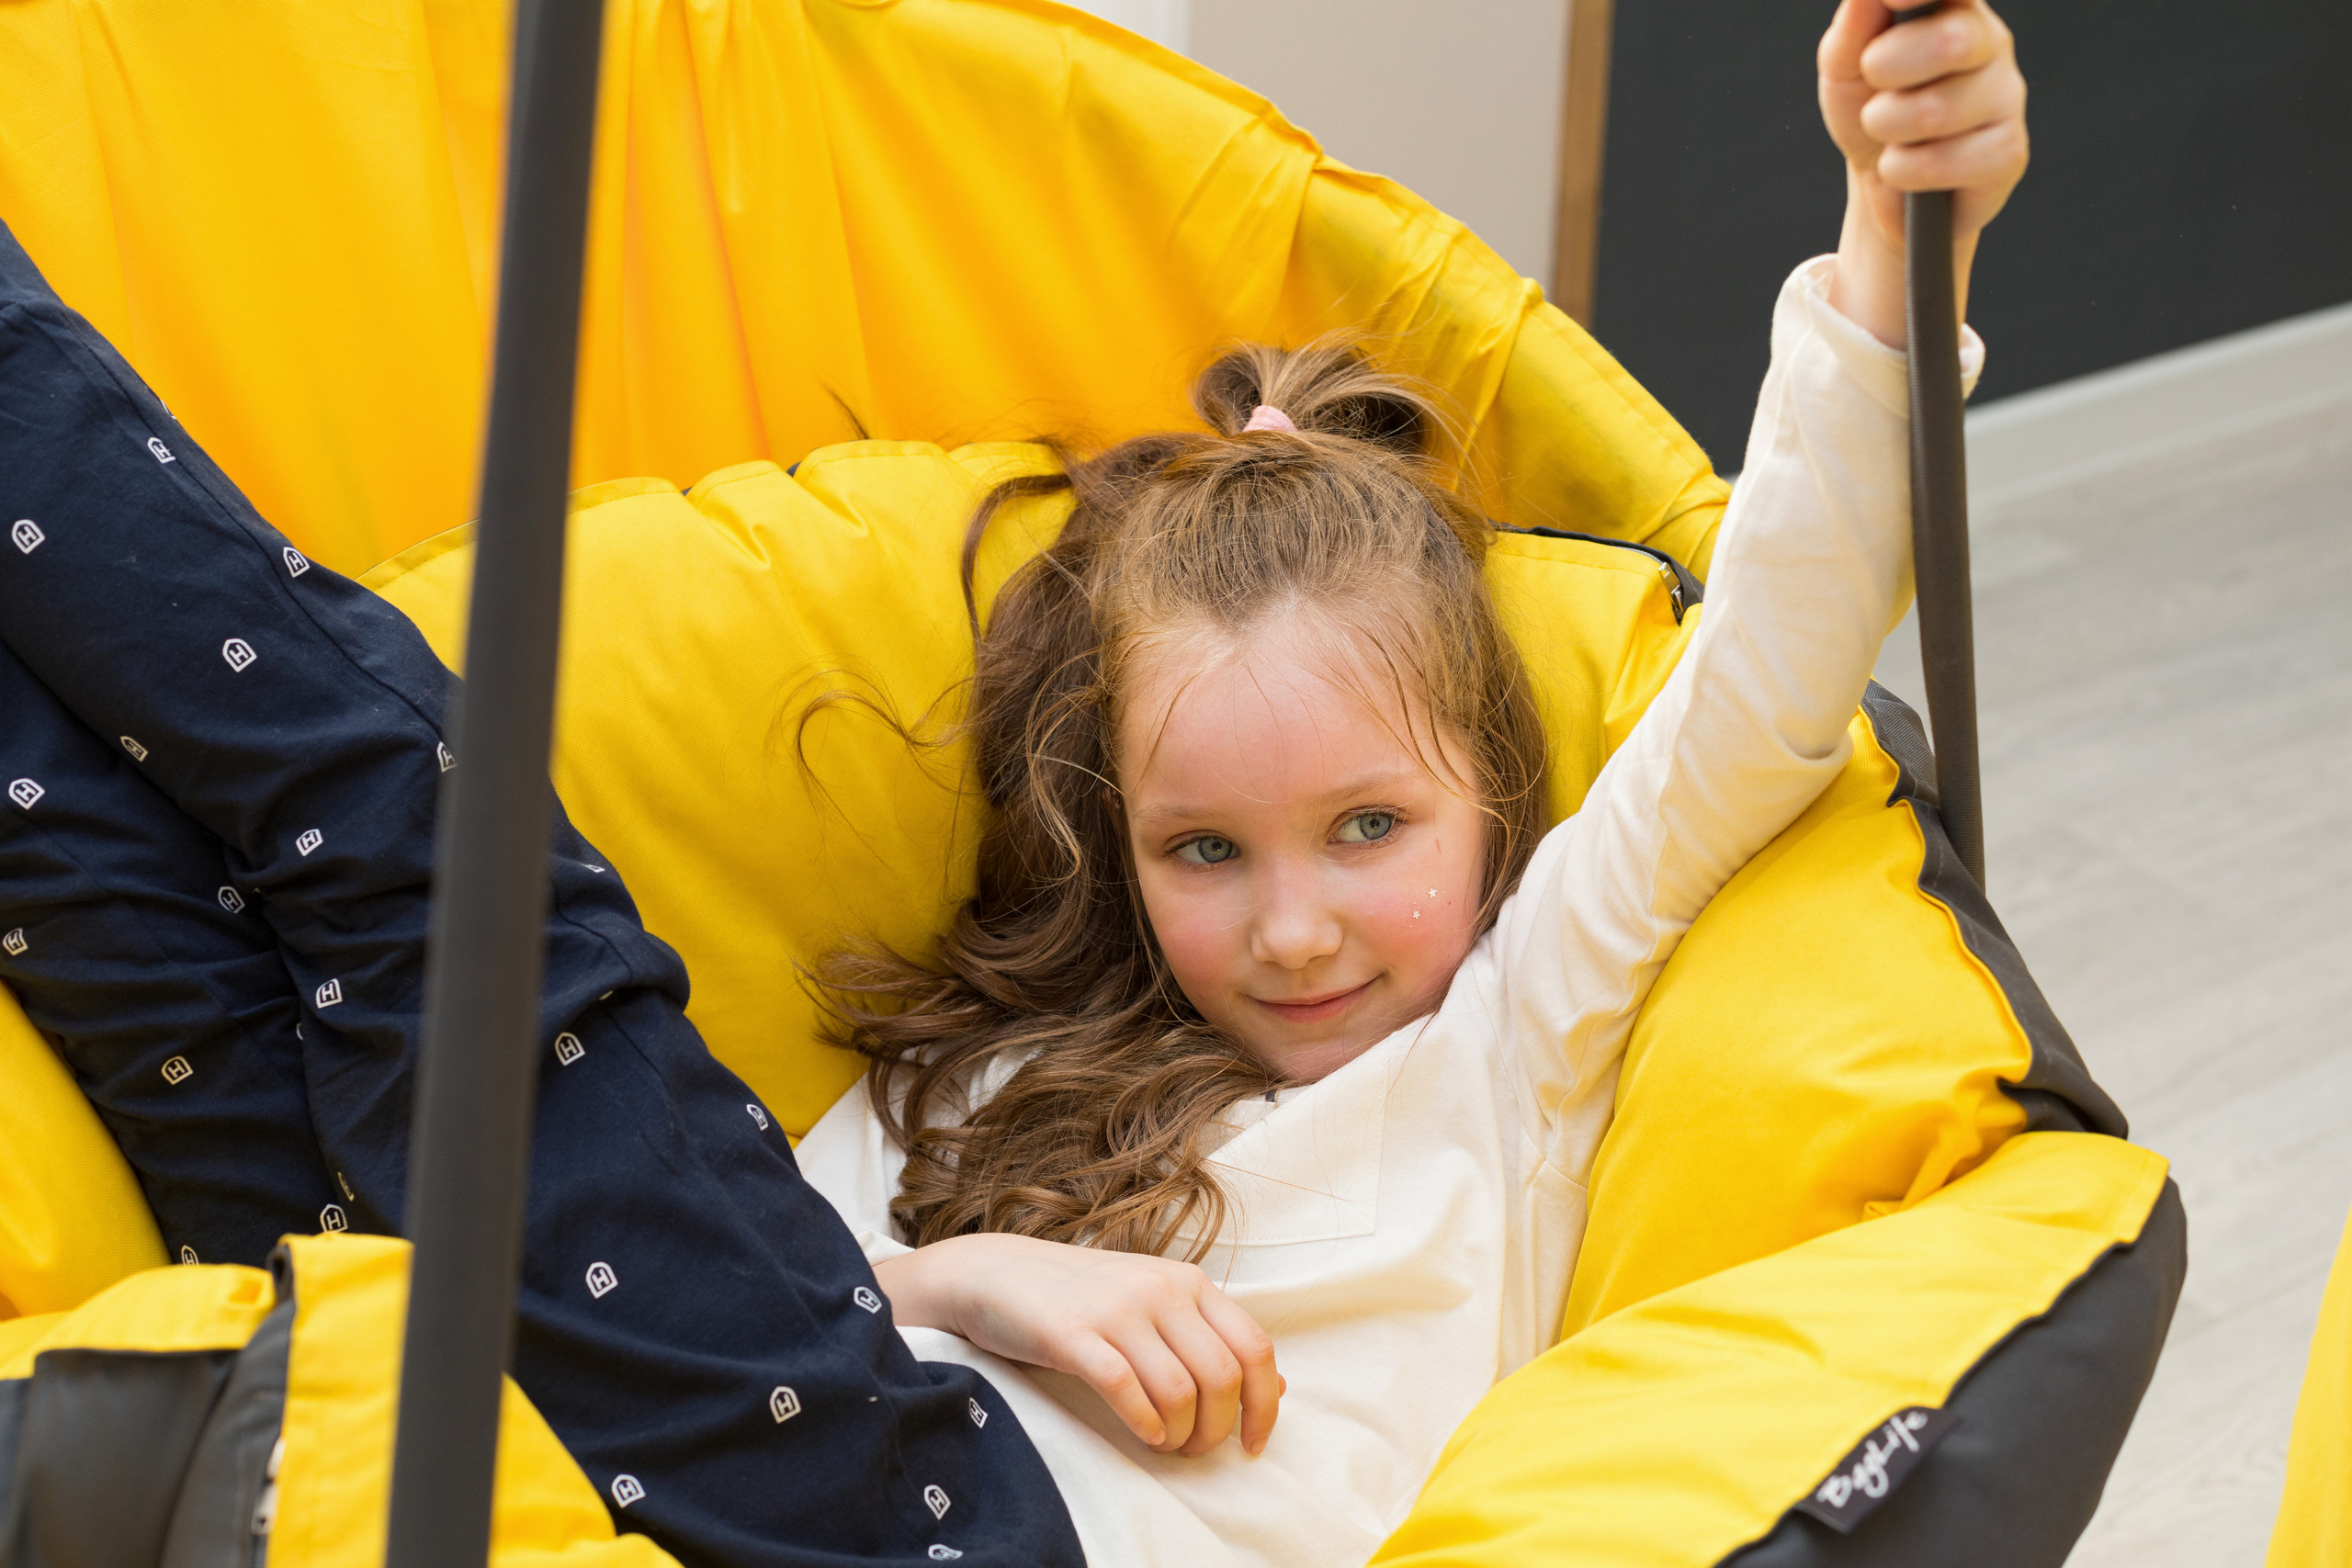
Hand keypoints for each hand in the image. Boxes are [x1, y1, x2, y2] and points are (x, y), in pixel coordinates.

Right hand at [871, 1233, 1282, 1456]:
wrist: (996, 1273)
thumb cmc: (1081, 1297)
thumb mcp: (1154, 1302)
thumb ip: (1210, 1338)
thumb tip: (1279, 1386)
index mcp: (1189, 1282)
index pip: (1255, 1348)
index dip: (1263, 1406)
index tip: (1251, 1443)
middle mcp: (1160, 1290)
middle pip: (1221, 1377)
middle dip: (1216, 1430)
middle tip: (1193, 1450)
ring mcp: (1117, 1310)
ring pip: (1179, 1390)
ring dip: (1179, 1434)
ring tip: (1164, 1444)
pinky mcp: (1073, 1334)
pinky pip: (1125, 1389)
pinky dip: (1143, 1423)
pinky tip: (1142, 1434)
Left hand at [1817, 0, 2027, 345]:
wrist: (1882, 183)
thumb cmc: (1867, 110)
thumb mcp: (1844, 66)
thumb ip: (1855, 24)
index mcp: (1954, 9)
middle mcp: (1991, 43)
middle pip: (1951, 41)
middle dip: (1887, 68)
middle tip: (1872, 83)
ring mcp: (2006, 96)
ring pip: (1937, 110)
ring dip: (1886, 128)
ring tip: (1886, 134)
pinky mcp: (2008, 152)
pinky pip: (1944, 162)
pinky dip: (1904, 171)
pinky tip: (1908, 169)